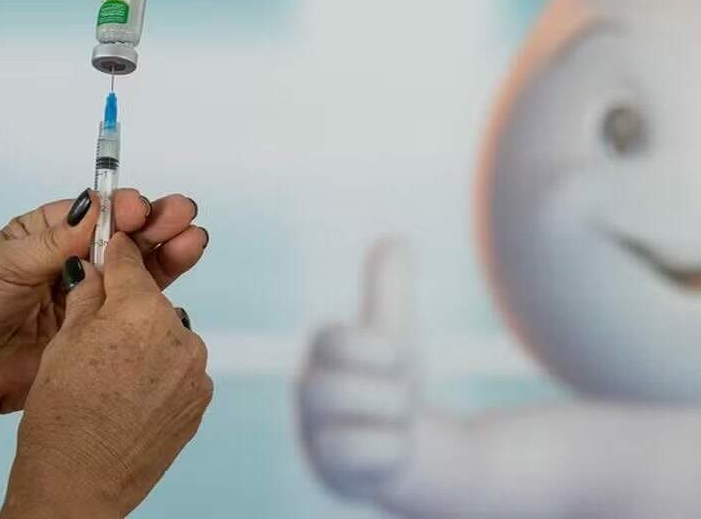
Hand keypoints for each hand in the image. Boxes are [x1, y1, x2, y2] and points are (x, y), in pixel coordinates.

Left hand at [0, 189, 206, 429]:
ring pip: (137, 270)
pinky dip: (159, 291)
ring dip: (167, 251)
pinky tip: (177, 272)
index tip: (138, 208)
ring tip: (192, 239)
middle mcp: (74, 261)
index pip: (96, 213)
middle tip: (181, 215)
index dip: (121, 208)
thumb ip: (58, 241)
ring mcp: (89, 298)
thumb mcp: (6, 263)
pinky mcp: (98, 334)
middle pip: (125, 238)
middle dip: (156, 223)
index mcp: (48, 233)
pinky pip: (133, 310)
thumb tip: (100, 208)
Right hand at [0, 233, 212, 518]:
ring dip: (145, 342)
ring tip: (110, 373)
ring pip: (166, 336)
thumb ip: (86, 295)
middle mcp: (179, 334)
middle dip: (126, 308)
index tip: (111, 246)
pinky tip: (129, 392)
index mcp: (142, 310)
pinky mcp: (199, 400)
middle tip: (96, 331)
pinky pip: (178, 369)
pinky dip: (158, 372)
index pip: (130, 262)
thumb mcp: (64, 341)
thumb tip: (94, 268)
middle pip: (151, 302)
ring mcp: (195, 371)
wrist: (79, 484)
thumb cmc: (62, 418)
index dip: (114, 253)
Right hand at [298, 238, 418, 501]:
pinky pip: (368, 462)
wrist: (404, 446)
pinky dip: (395, 454)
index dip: (373, 349)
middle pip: (335, 390)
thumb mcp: (395, 337)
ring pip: (352, 431)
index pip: (331, 341)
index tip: (396, 357)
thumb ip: (389, 291)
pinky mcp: (330, 475)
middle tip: (402, 397)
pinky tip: (392, 452)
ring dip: (394, 424)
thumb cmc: (390, 384)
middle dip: (390, 393)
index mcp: (321, 353)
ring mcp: (315, 437)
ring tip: (396, 423)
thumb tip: (394, 238)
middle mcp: (307, 393)